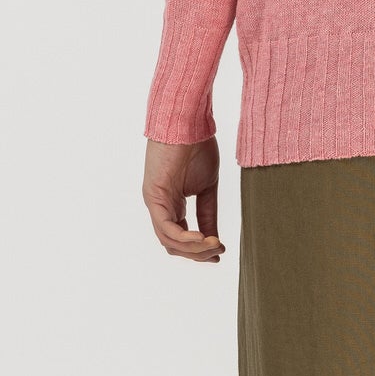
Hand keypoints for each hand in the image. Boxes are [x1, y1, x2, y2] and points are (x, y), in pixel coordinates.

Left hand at [143, 136, 224, 261]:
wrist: (188, 121)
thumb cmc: (198, 147)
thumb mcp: (207, 188)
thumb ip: (208, 214)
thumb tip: (213, 239)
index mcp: (171, 204)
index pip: (180, 238)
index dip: (199, 250)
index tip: (221, 252)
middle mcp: (159, 206)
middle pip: (173, 245)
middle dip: (198, 253)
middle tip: (219, 251)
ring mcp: (154, 202)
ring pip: (169, 241)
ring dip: (194, 248)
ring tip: (215, 244)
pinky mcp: (154, 196)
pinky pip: (166, 228)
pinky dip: (184, 238)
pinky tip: (203, 238)